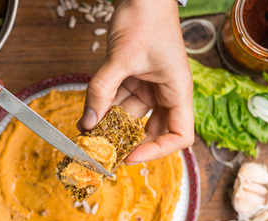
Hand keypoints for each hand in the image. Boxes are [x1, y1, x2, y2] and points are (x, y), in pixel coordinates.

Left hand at [77, 0, 193, 164]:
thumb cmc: (146, 17)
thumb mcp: (121, 58)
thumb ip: (102, 91)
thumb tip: (88, 124)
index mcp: (177, 91)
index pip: (179, 135)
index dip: (157, 151)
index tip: (131, 156)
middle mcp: (166, 93)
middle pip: (153, 131)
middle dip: (129, 142)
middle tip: (104, 152)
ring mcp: (150, 87)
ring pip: (131, 117)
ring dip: (112, 126)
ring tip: (89, 135)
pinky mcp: (135, 79)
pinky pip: (120, 101)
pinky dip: (105, 109)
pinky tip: (88, 117)